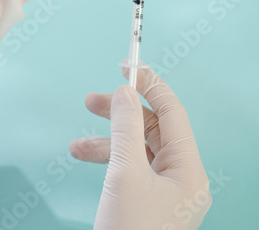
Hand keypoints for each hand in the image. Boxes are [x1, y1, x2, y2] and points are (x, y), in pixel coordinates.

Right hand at [69, 65, 210, 229]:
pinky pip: (128, 169)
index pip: (171, 112)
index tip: (127, 65)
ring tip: (78, 142)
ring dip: (107, 140)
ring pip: (136, 149)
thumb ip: (125, 127)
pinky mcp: (146, 201)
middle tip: (92, 99)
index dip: (150, 85)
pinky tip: (83, 156)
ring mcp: (164, 191)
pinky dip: (106, 159)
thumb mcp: (125, 174)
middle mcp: (180, 178)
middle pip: (151, 129)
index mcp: (188, 170)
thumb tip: (125, 90)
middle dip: (121, 114)